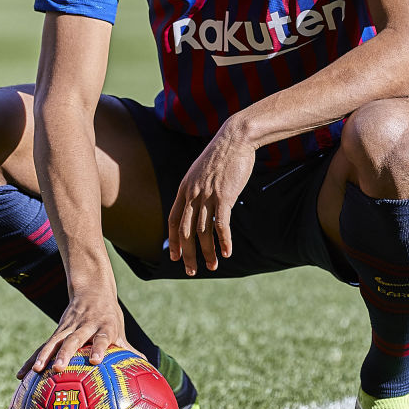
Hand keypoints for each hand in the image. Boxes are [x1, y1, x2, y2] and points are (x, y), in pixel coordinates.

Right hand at [16, 288, 134, 377]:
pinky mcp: (57, 331)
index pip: (100, 338)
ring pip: (54, 341)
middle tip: (58, 368)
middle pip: (73, 339)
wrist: (91, 289)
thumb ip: (129, 350)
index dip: (98, 349)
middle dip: (65, 353)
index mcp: (102, 326)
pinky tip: (21, 375)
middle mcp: (84, 326)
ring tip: (36, 371)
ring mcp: (68, 327)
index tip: (95, 361)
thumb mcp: (119, 329)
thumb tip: (147, 366)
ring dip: (44, 355)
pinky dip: (32, 359)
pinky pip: (43, 347)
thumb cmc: (109, 316)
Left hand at [168, 118, 254, 275]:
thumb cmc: (221, 155)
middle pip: (186, 231)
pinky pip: (221, 224)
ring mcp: (207, 195)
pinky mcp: (224, 196)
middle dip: (188, 254)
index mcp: (184, 188)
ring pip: (203, 231)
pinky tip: (228, 253)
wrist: (235, 138)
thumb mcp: (202, 172)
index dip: (174, 241)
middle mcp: (192, 194)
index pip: (174, 221)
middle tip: (191, 271)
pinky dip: (224, 241)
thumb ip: (197, 189)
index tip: (175, 257)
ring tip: (212, 266)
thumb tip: (199, 204)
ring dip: (208, 252)